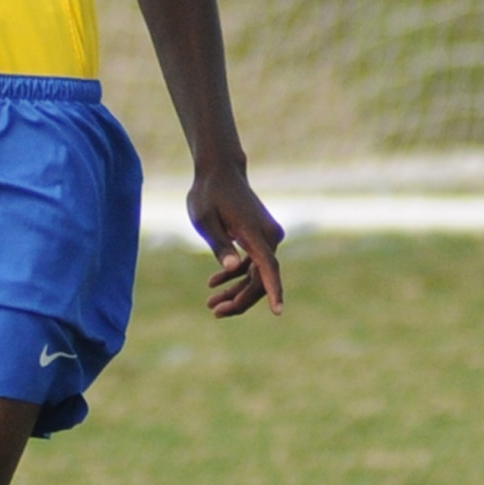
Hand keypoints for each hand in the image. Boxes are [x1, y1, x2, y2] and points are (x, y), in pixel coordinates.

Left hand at [188, 162, 284, 317]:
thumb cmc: (208, 194)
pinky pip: (253, 263)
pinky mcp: (261, 237)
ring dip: (237, 290)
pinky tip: (215, 284)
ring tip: (211, 304)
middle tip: (215, 312)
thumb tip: (232, 267)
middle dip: (241, 299)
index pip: (268, 267)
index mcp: (254, 232)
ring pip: (257, 273)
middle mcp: (269, 235)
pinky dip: (236, 275)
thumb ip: (219, 244)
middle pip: (261, 277)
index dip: (274, 291)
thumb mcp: (205, 220)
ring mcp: (267, 236)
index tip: (278, 312)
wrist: (220, 172)